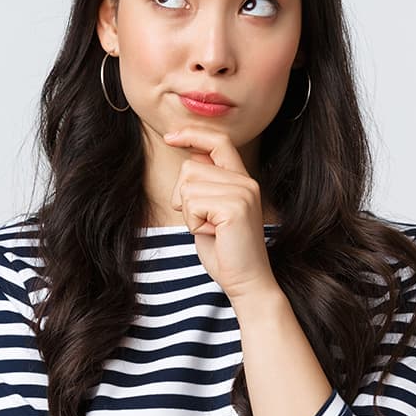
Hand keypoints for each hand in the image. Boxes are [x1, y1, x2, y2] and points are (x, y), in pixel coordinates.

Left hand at [159, 126, 276, 300]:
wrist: (245, 280)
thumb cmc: (223, 250)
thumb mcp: (210, 211)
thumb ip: (205, 185)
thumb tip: (192, 156)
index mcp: (241, 180)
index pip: (218, 142)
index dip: (192, 134)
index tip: (169, 137)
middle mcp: (246, 182)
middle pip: (191, 167)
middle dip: (182, 196)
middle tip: (202, 221)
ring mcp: (243, 192)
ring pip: (188, 185)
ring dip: (188, 212)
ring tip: (209, 229)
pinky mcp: (234, 207)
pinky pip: (192, 203)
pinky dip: (192, 222)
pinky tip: (211, 234)